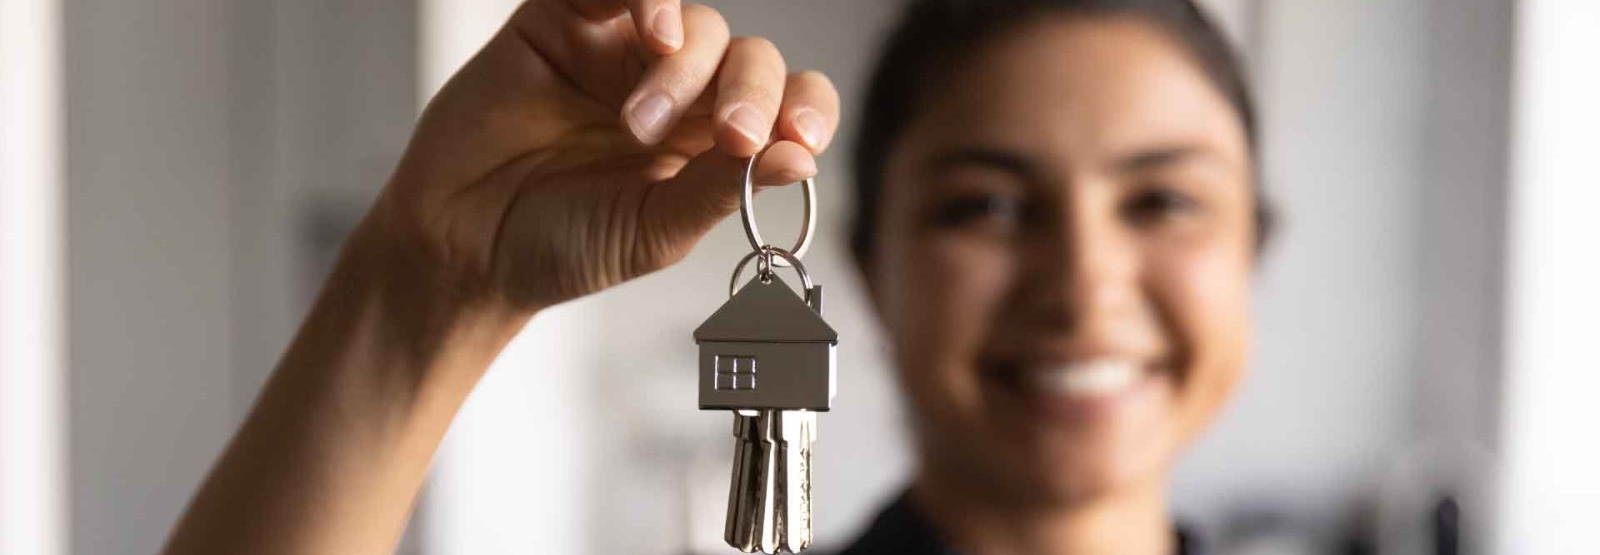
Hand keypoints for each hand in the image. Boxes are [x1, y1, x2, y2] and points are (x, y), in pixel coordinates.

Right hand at [364, 0, 840, 311]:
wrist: (462, 246)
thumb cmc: (558, 244)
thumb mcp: (655, 230)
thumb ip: (722, 188)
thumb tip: (801, 158)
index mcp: (712, 143)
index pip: (786, 103)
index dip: (806, 108)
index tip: (802, 136)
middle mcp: (678, 91)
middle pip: (749, 57)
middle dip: (751, 92)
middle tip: (732, 135)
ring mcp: (622, 53)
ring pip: (693, 22)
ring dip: (687, 65)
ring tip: (640, 122)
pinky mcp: (565, 20)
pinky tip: (652, 29)